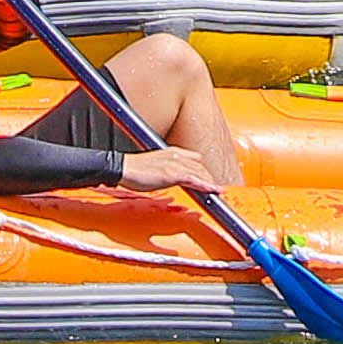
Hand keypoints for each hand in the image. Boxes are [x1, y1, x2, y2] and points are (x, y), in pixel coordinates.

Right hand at [117, 143, 237, 194]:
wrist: (122, 168)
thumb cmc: (134, 170)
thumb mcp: (154, 167)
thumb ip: (166, 171)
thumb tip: (170, 179)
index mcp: (172, 152)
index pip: (195, 160)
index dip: (204, 170)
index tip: (211, 178)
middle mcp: (176, 155)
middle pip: (200, 167)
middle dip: (210, 177)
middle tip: (218, 188)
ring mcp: (175, 164)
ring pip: (200, 172)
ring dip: (211, 182)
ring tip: (219, 191)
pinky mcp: (172, 173)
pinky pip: (194, 179)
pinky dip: (206, 185)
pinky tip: (213, 190)